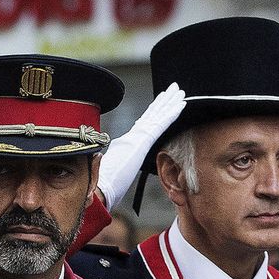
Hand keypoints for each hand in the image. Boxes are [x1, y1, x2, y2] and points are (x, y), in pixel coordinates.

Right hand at [96, 82, 185, 207]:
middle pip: (150, 116)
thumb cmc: (101, 188)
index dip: (152, 112)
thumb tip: (104, 164)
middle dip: (162, 101)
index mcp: (124, 145)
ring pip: (156, 115)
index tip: (160, 102)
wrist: (96, 189)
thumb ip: (114, 168)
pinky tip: (182, 105)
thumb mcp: (111, 173)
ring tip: (180, 91)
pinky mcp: (142, 141)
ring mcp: (136, 138)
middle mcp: (130, 137)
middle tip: (174, 89)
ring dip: (169, 102)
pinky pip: (161, 125)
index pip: (142, 125)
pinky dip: (172, 114)